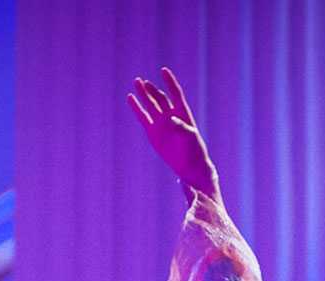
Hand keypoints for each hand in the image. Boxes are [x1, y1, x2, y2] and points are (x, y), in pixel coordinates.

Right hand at [128, 68, 218, 199]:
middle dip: (151, 89)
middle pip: (159, 97)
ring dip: (143, 94)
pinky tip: (130, 98)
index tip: (163, 70)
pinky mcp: (152, 132)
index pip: (175, 93)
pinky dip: (137, 108)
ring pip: (150, 105)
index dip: (169, 82)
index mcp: (182, 113)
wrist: (189, 165)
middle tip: (141, 81)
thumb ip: (182, 127)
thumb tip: (170, 120)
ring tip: (136, 82)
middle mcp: (170, 115)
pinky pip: (143, 117)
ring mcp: (160, 123)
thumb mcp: (191, 138)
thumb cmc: (194, 150)